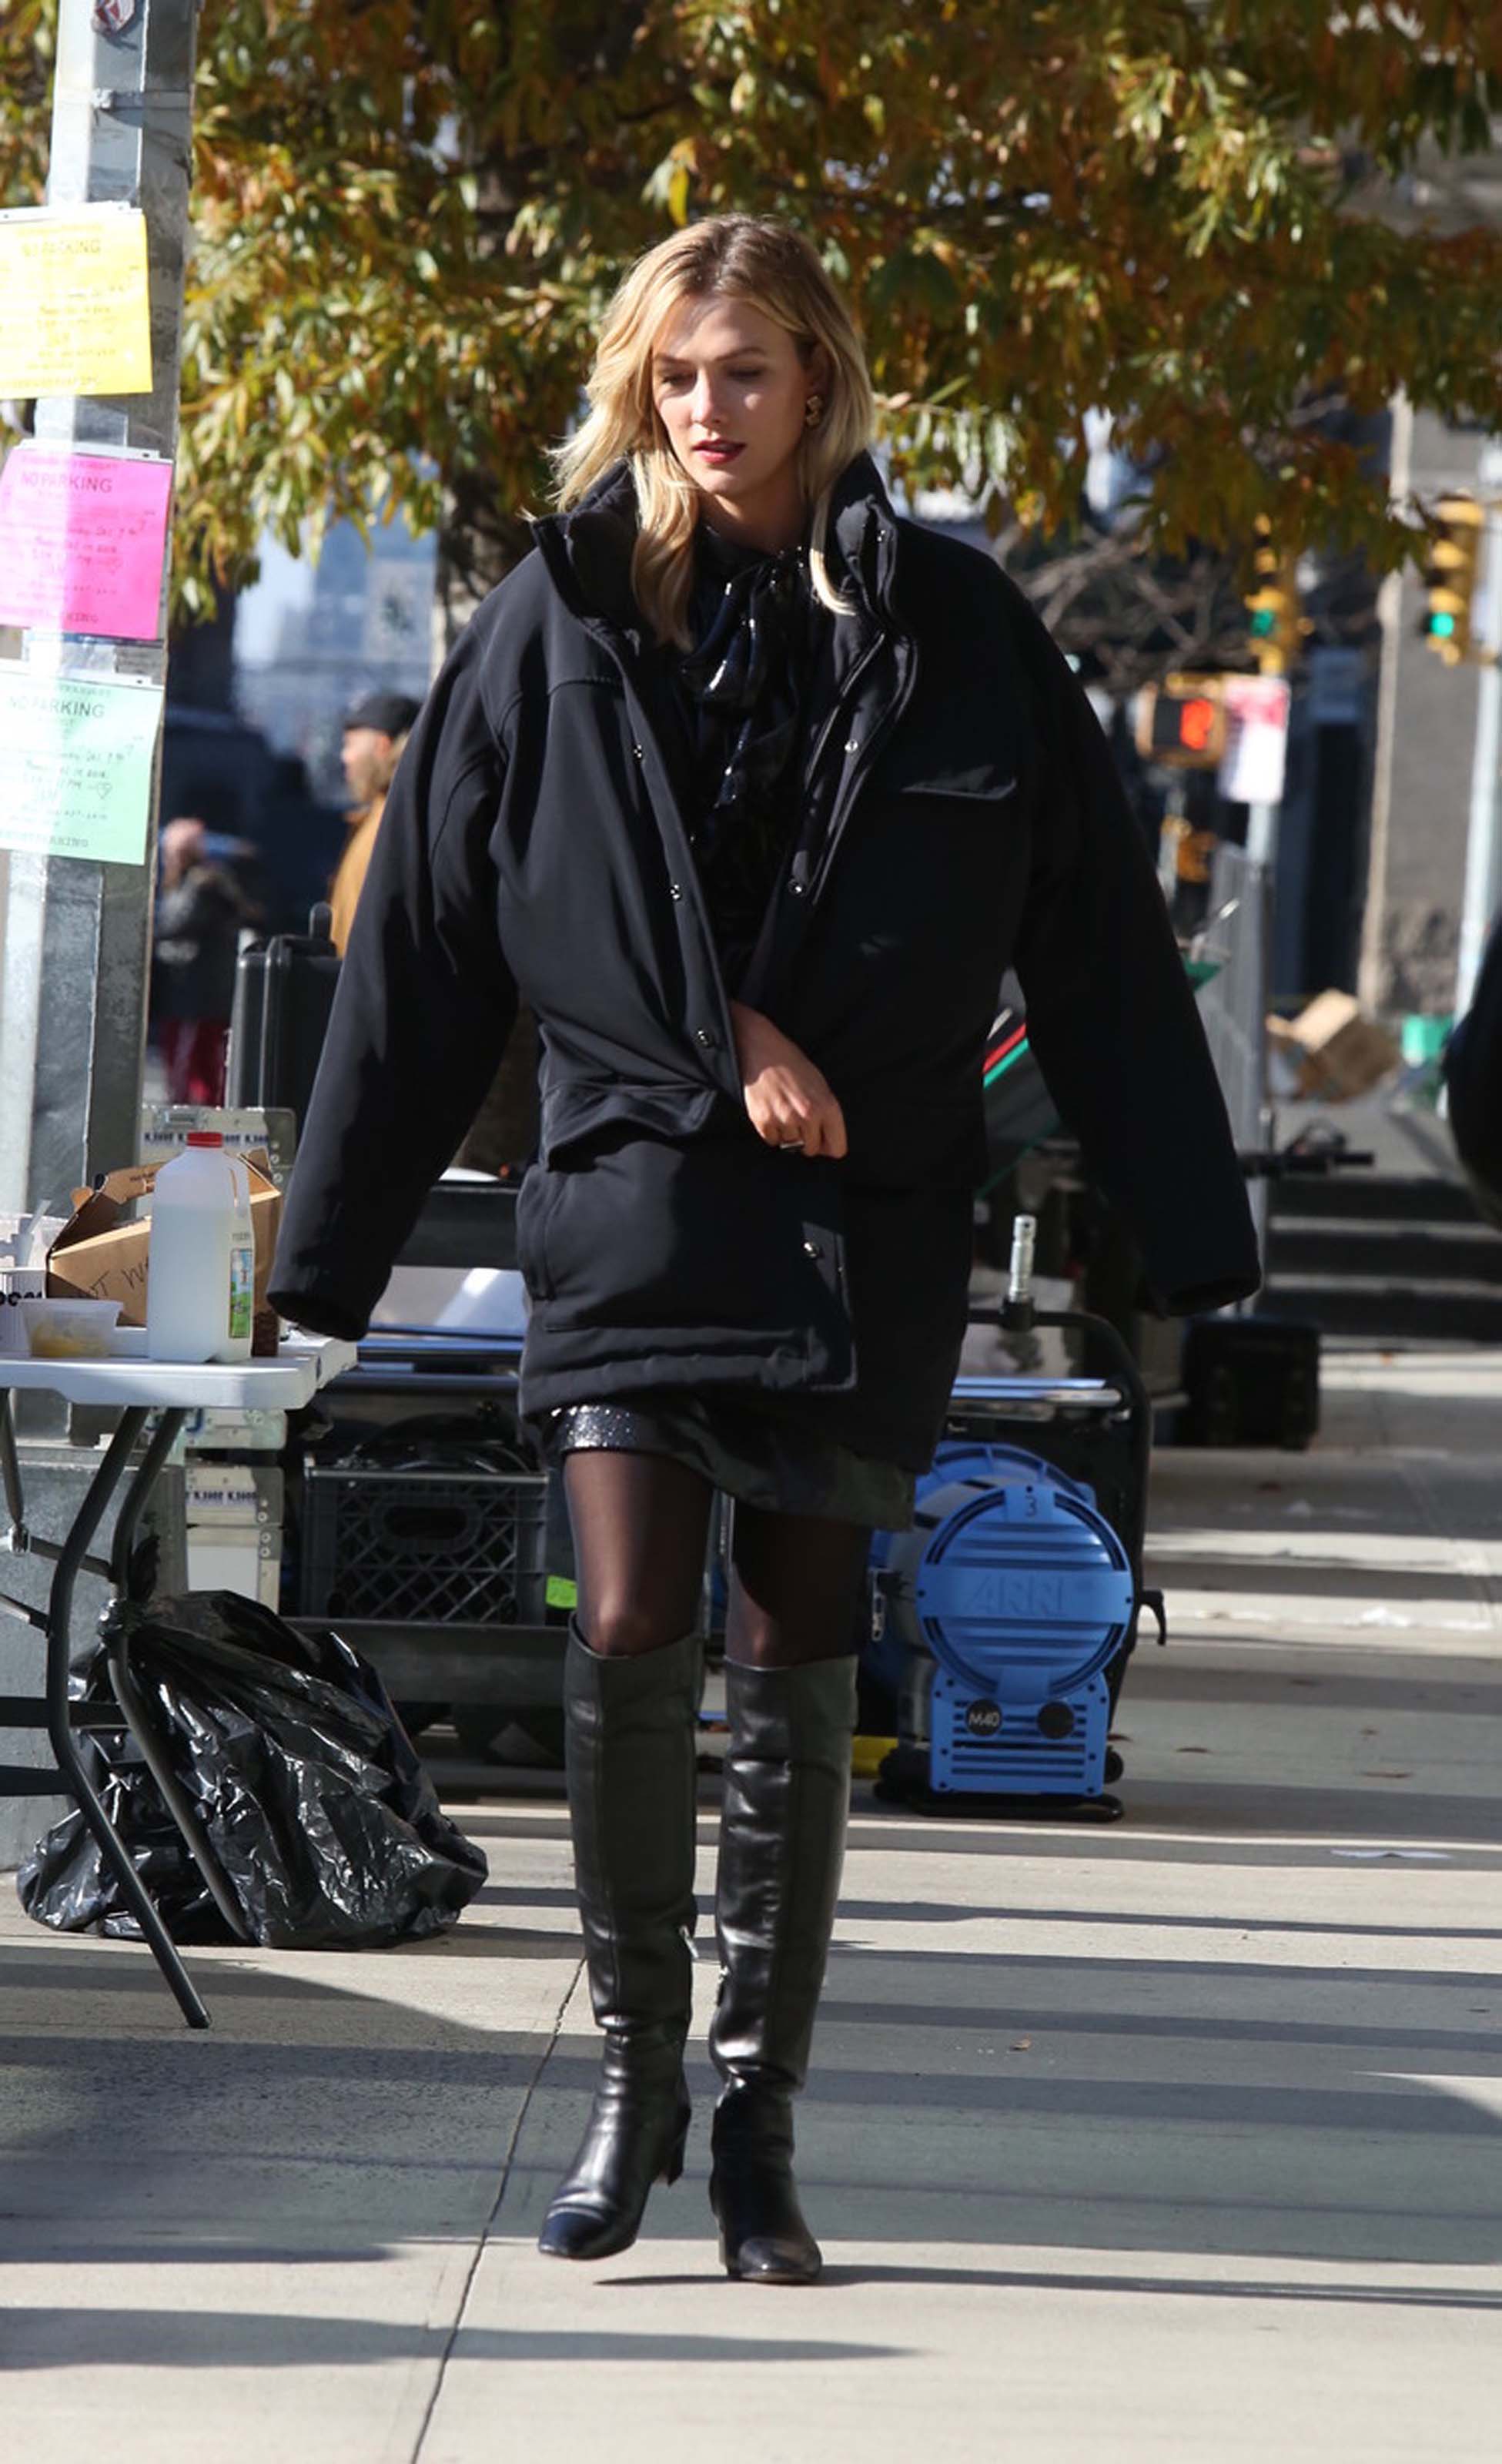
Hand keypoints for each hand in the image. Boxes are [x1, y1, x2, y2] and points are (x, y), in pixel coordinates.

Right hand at [729, 1001, 847, 1158]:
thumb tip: (826, 1145)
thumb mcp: (820, 1085)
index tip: (823, 1140)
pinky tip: (771, 1111)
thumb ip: (827, 1115)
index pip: (837, 1148)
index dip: (830, 1145)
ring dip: (787, 1133)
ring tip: (783, 1110)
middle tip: (798, 1119)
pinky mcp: (763, 1121)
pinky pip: (772, 1141)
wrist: (762, 1050)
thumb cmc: (792, 1065)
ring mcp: (784, 1119)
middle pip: (812, 1150)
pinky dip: (772, 1131)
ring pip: (790, 1146)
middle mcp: (808, 1115)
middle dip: (807, 1139)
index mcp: (827, 1106)